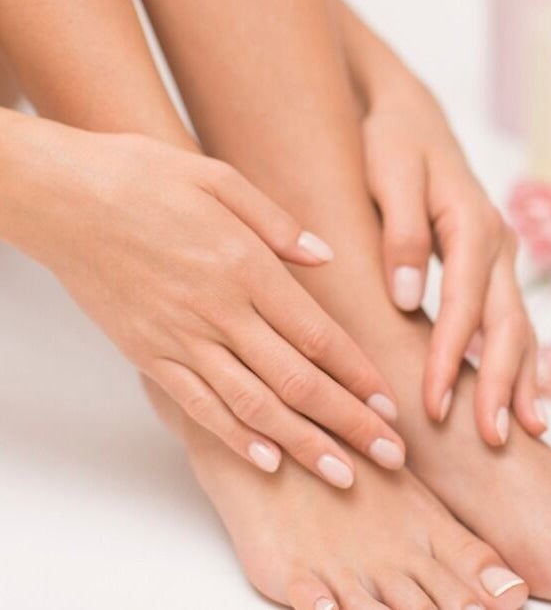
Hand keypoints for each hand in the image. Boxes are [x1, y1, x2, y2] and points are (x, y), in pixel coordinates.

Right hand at [0, 116, 403, 486]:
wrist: (58, 196)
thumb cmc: (140, 177)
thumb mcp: (218, 178)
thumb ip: (277, 223)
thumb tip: (325, 258)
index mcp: (246, 267)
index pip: (319, 336)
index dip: (359, 375)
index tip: (390, 405)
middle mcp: (219, 311)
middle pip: (298, 381)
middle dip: (349, 423)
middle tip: (390, 456)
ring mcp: (180, 338)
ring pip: (253, 405)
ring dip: (304, 444)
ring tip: (344, 475)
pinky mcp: (147, 354)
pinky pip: (197, 406)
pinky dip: (234, 437)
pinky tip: (268, 461)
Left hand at [361, 82, 545, 444]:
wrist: (412, 116)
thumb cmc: (392, 141)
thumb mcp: (388, 173)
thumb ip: (400, 232)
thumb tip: (406, 297)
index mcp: (472, 222)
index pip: (464, 303)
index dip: (452, 356)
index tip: (435, 404)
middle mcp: (498, 243)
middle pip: (508, 323)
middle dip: (502, 383)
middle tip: (493, 439)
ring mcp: (503, 256)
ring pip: (520, 326)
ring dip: (523, 379)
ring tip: (525, 432)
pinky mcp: (495, 267)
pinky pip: (512, 319)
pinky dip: (521, 360)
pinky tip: (522, 396)